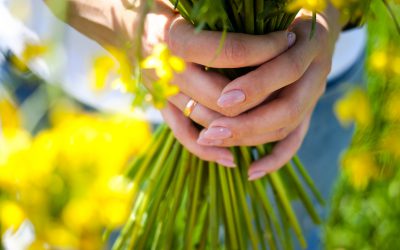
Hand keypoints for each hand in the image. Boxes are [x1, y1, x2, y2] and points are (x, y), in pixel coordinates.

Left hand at [196, 6, 341, 178]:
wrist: (316, 20)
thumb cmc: (286, 11)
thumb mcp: (272, 13)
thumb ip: (250, 33)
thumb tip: (211, 43)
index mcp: (311, 41)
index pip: (288, 70)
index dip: (258, 87)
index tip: (223, 99)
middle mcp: (316, 71)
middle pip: (287, 109)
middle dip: (246, 124)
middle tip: (210, 134)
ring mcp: (312, 93)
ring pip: (287, 126)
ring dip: (250, 138)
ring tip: (213, 142)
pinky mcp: (306, 109)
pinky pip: (295, 139)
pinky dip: (275, 158)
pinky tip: (251, 171)